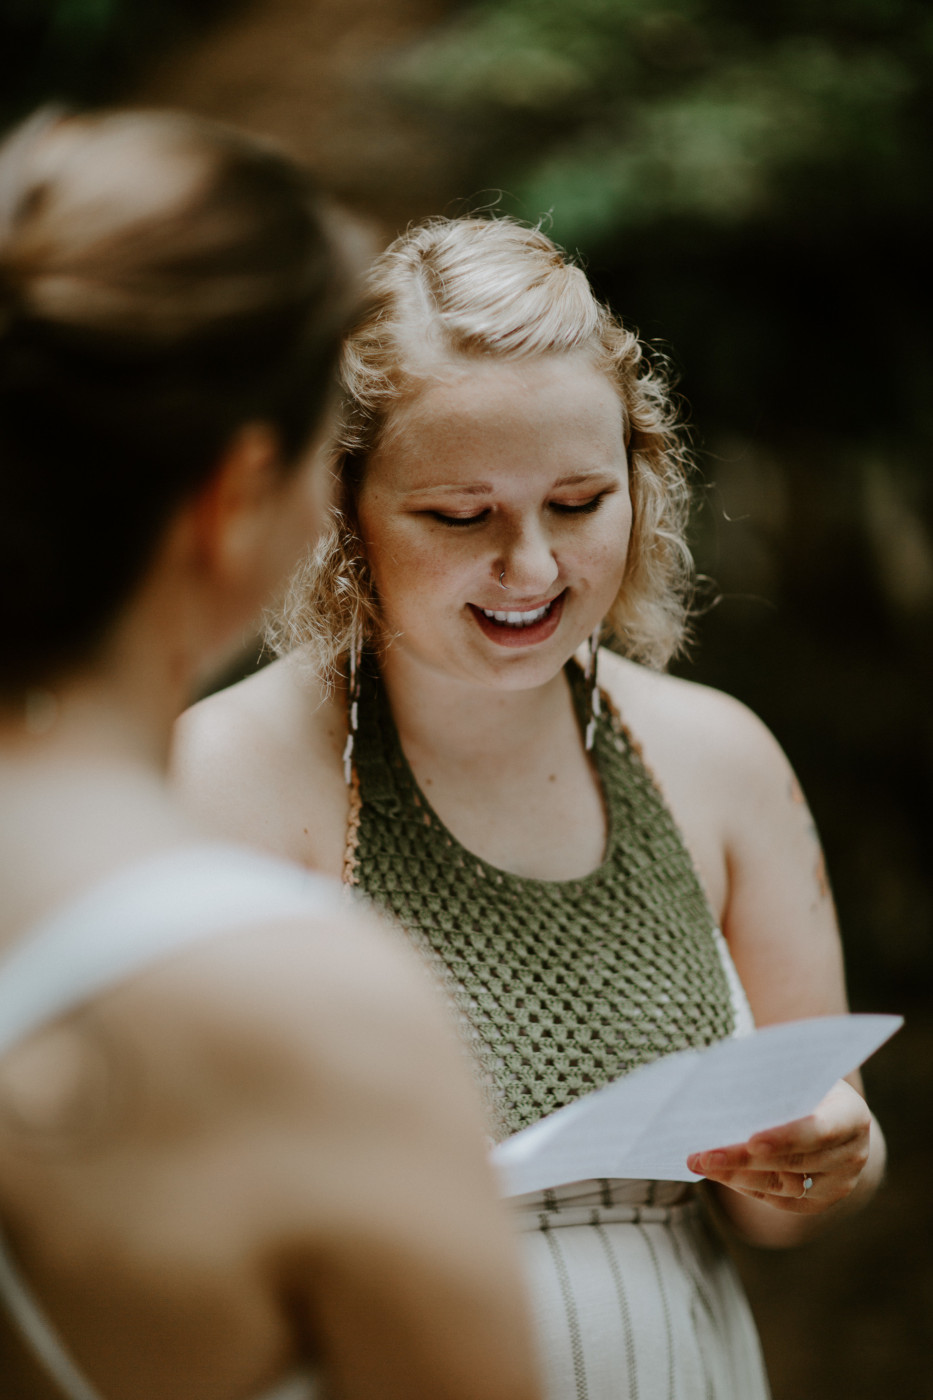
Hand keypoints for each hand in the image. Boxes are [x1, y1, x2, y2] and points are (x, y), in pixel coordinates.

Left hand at [686, 1079, 871, 1214]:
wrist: (832, 1110)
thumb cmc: (804, 1081)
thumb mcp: (797, 1071)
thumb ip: (772, 1077)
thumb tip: (720, 1082)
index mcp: (851, 1113)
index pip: (820, 1129)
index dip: (787, 1137)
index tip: (752, 1141)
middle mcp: (852, 1153)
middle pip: (794, 1162)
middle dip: (744, 1158)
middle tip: (704, 1154)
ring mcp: (839, 1183)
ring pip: (783, 1186)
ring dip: (737, 1175)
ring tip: (700, 1162)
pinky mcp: (820, 1201)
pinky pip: (779, 1200)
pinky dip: (746, 1186)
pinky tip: (719, 1173)